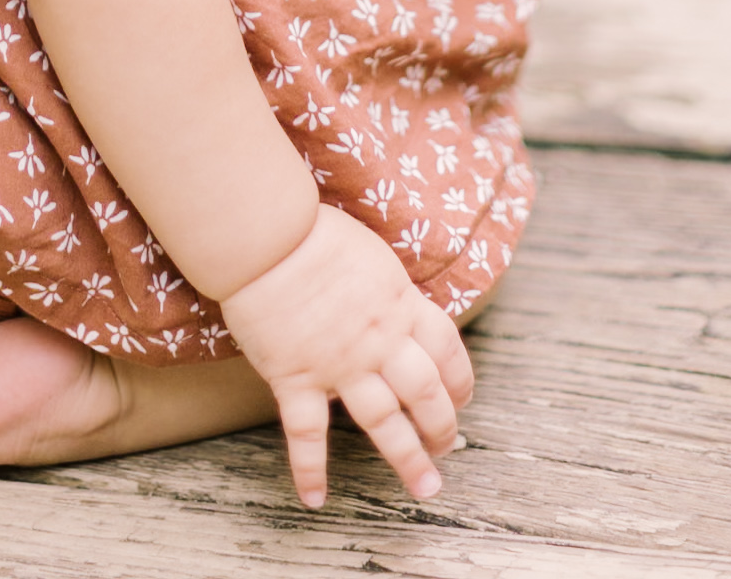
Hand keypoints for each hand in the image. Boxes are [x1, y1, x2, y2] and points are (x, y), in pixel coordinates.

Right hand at [219, 204, 473, 509]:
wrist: (268, 237)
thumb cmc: (313, 232)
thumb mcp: (371, 253)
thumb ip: (387, 286)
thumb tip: (395, 300)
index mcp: (399, 304)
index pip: (446, 349)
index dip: (460, 379)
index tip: (462, 398)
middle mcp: (379, 340)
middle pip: (425, 393)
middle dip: (441, 426)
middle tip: (445, 449)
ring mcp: (339, 364)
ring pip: (384, 421)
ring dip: (407, 457)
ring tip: (424, 486)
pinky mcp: (296, 377)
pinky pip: (306, 434)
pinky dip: (310, 469)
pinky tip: (315, 498)